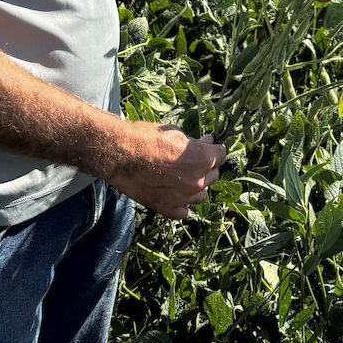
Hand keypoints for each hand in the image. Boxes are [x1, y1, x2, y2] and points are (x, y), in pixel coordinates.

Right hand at [107, 124, 225, 218]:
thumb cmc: (146, 139)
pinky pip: (184, 210)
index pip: (221, 155)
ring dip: (195, 187)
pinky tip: (171, 192)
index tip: (209, 149)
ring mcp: (184, 198)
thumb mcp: (175, 133)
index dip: (214, 150)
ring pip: (200, 195)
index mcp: (203, 158)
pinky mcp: (169, 209)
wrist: (121, 155)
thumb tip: (207, 141)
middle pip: (213, 176)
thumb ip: (195, 142)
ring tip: (180, 178)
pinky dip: (180, 202)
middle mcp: (198, 180)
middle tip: (192, 162)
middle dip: (206, 168)